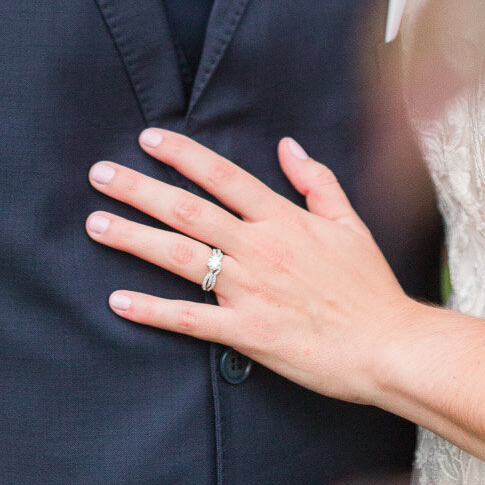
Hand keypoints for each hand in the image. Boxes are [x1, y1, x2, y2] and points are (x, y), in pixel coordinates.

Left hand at [85, 128, 425, 403]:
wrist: (388, 346)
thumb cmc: (369, 286)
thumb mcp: (349, 222)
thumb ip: (316, 181)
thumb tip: (288, 146)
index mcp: (283, 218)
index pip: (222, 175)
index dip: (182, 154)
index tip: (148, 138)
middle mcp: (259, 248)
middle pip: (188, 210)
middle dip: (139, 189)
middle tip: (100, 175)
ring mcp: (250, 290)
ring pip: (180, 257)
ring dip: (134, 238)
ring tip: (96, 224)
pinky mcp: (246, 332)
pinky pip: (190, 320)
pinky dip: (152, 311)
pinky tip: (119, 301)